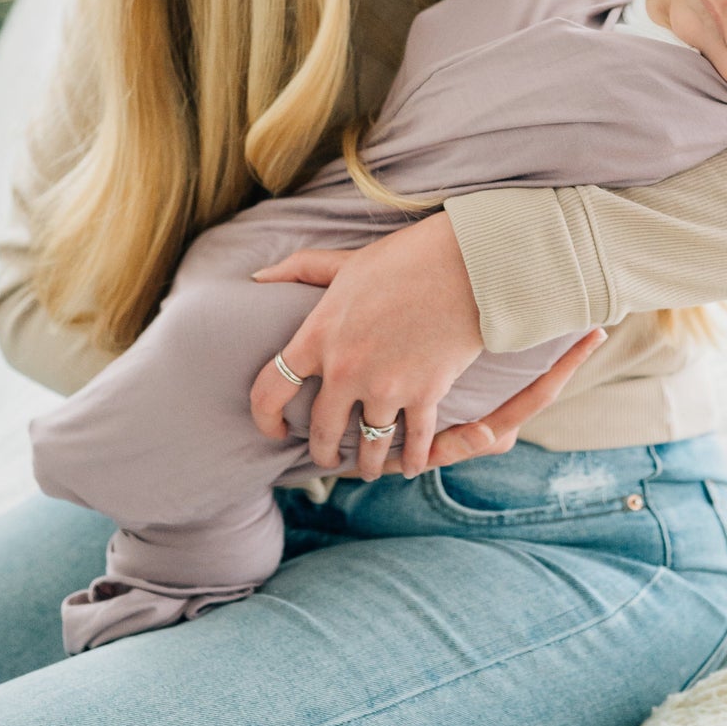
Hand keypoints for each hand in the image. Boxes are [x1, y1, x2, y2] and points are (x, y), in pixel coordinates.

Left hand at [247, 212, 603, 479]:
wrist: (468, 262)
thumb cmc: (406, 257)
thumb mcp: (346, 262)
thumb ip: (300, 269)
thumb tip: (258, 276)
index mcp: (319, 336)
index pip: (271, 390)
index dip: (265, 417)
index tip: (276, 428)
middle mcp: (346, 370)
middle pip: (323, 431)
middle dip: (323, 451)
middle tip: (328, 457)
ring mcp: (386, 387)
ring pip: (370, 444)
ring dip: (369, 462)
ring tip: (370, 468)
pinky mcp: (426, 395)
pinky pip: (414, 441)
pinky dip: (413, 458)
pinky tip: (411, 466)